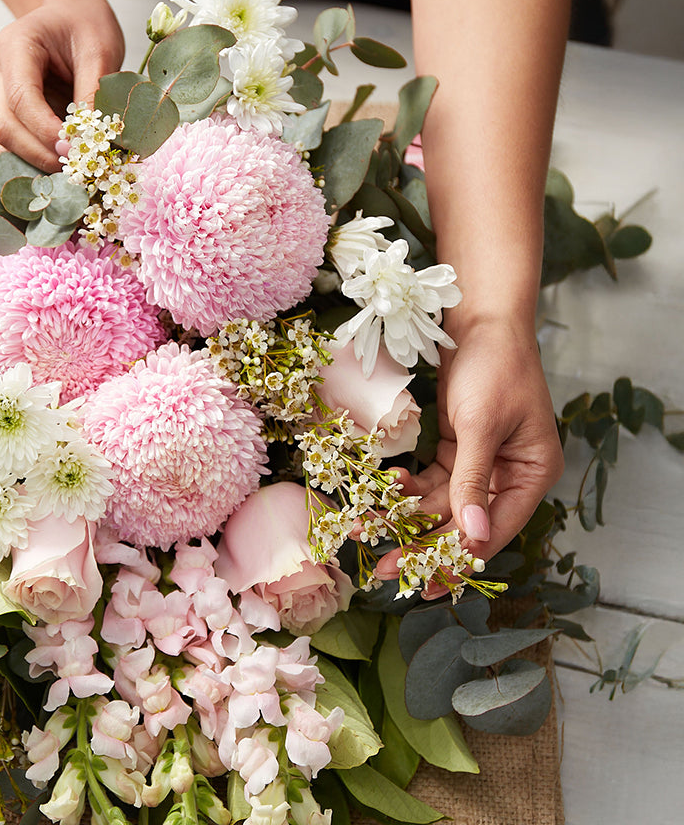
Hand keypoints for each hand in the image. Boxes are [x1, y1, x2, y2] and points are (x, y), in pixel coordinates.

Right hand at [0, 0, 124, 171]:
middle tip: (77, 170)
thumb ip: (93, 91)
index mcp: (15, 46)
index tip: (75, 150)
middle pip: (4, 127)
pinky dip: (32, 164)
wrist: (71, 12)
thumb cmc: (85, 24)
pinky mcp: (7, 114)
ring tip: (69, 175)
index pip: (20, 98)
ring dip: (33, 165)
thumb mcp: (99, 49)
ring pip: (1, 144)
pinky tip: (60, 171)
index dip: (45, 131)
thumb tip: (92, 139)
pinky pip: (10, 148)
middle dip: (39, 154)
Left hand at [375, 318, 563, 596]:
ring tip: (369, 531)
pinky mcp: (460, 446)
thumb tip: (471, 535)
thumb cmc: (493, 367)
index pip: (493, 529)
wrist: (480, 319)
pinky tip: (385, 490)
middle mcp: (510, 475)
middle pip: (464, 521)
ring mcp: (484, 461)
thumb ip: (473, 481)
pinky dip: (409, 487)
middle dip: (425, 544)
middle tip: (386, 568)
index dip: (459, 558)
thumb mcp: (481, 426)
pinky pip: (433, 479)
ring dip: (408, 517)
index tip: (425, 582)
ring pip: (443, 503)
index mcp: (532, 476)